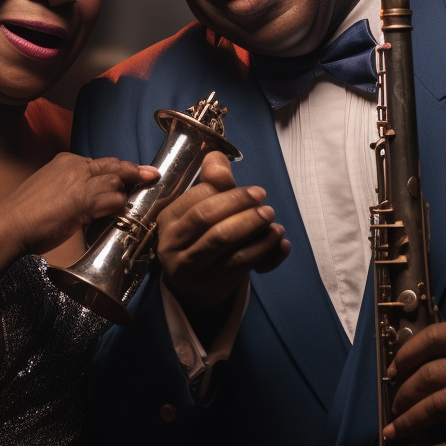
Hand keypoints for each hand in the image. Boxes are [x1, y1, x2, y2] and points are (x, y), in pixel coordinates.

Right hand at [0, 153, 156, 255]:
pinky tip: (125, 210)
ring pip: (116, 182)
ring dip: (128, 191)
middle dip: (135, 171)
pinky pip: (112, 200)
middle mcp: (75, 166)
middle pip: (114, 166)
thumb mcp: (48, 189)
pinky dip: (121, 205)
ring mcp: (81, 183)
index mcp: (66, 161)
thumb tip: (84, 197)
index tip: (131, 172)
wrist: (11, 224)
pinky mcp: (84, 201)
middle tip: (152, 174)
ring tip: (141, 196)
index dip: (118, 168)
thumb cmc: (25, 212)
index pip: (100, 162)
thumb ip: (69, 188)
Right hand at [156, 151, 289, 314]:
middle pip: (206, 217)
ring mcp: (190, 266)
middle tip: (264, 202)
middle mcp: (172, 242)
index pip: (197, 197)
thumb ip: (212, 181)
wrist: (194, 286)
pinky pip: (240, 264)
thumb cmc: (200, 238)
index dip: (228, 191)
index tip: (255, 191)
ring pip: (221, 240)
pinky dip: (263, 250)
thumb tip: (217, 159)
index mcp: (168, 218)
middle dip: (239, 205)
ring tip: (272, 220)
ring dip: (252, 226)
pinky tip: (278, 242)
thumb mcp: (202, 209)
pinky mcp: (210, 284)